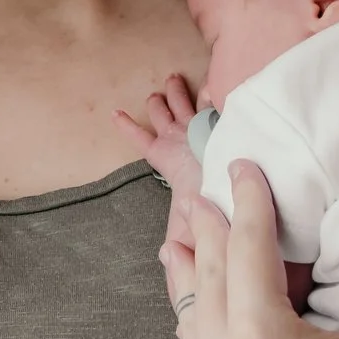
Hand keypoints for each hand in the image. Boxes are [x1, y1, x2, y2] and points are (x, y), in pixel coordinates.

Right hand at [115, 73, 202, 249]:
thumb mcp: (184, 222)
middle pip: (162, 114)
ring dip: (176, 92)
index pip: (140, 140)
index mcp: (166, 158)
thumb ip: (177, 242)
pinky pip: (209, 102)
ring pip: (181, 102)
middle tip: (159, 91)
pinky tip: (211, 86)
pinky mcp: (214, 119)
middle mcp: (178, 138)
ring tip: (174, 79)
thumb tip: (162, 258)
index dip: (127, 127)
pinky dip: (209, 94)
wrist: (224, 176)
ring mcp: (196, 126)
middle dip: (159, 103)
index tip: (115, 113)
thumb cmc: (201, 198)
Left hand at [166, 162, 338, 338]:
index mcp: (259, 334)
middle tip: (201, 193)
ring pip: (188, 324)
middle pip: (208, 278)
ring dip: (189, 280)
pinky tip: (197, 330)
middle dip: (209, 231)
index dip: (248, 201)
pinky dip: (193, 333)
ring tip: (179, 247)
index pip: (247, 246)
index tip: (241, 165)